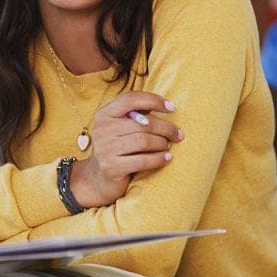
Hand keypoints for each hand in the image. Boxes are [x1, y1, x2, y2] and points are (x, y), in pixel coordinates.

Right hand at [73, 91, 182, 207]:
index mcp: (104, 114)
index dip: (153, 100)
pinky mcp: (112, 168)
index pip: (130, 99)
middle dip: (166, 128)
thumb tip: (164, 104)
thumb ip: (137, 114)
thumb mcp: (120, 127)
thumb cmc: (117, 148)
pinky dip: (159, 159)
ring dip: (162, 144)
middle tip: (178, 134)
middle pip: (143, 123)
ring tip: (168, 146)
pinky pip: (143, 161)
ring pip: (144, 141)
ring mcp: (105, 149)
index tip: (172, 107)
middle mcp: (102, 129)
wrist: (98, 178)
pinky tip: (167, 158)